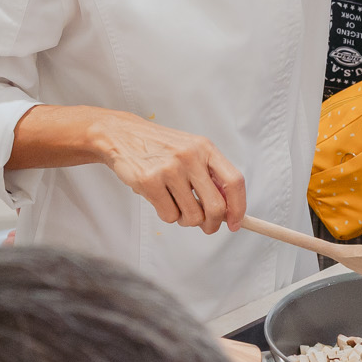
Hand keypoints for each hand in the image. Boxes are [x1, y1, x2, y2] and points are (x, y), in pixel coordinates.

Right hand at [93, 111, 247, 233]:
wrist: (122, 135)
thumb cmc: (160, 148)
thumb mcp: (191, 150)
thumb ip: (210, 175)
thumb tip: (229, 209)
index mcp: (205, 148)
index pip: (234, 181)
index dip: (239, 207)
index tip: (235, 223)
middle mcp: (190, 156)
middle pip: (216, 207)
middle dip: (212, 224)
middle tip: (206, 226)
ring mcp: (169, 169)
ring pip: (192, 216)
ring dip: (185, 219)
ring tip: (176, 204)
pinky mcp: (149, 181)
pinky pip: (169, 216)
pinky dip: (167, 214)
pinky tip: (160, 198)